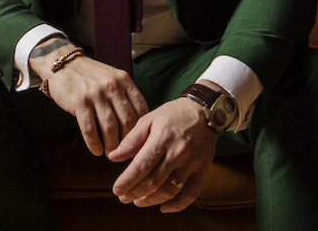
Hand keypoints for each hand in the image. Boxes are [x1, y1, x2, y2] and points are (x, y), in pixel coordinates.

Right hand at [31, 44, 147, 156]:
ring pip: (110, 128)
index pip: (141, 108)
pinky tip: (96, 150)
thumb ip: (124, 94)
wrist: (62, 64)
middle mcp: (112, 86)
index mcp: (123, 80)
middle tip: (125, 151)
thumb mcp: (112, 77)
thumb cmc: (89, 75)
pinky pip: (90, 129)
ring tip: (111, 153)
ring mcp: (96, 94)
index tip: (137, 140)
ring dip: (112, 145)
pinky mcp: (79, 102)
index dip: (141, 128)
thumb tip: (136, 122)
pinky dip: (94, 143)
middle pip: (128, 121)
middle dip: (127, 140)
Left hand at [108, 96, 218, 212]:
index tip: (116, 189)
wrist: (203, 110)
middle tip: (123, 197)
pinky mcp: (202, 169)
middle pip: (154, 181)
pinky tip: (163, 207)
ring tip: (138, 201)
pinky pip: (190, 194)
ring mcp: (191, 162)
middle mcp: (178, 152)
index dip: (127, 181)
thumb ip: (131, 140)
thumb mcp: (149, 119)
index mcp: (162, 137)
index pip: (142, 165)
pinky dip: (177, 205)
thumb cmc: (173, 114)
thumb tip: (113, 157)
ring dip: (151, 200)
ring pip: (170, 190)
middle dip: (135, 193)